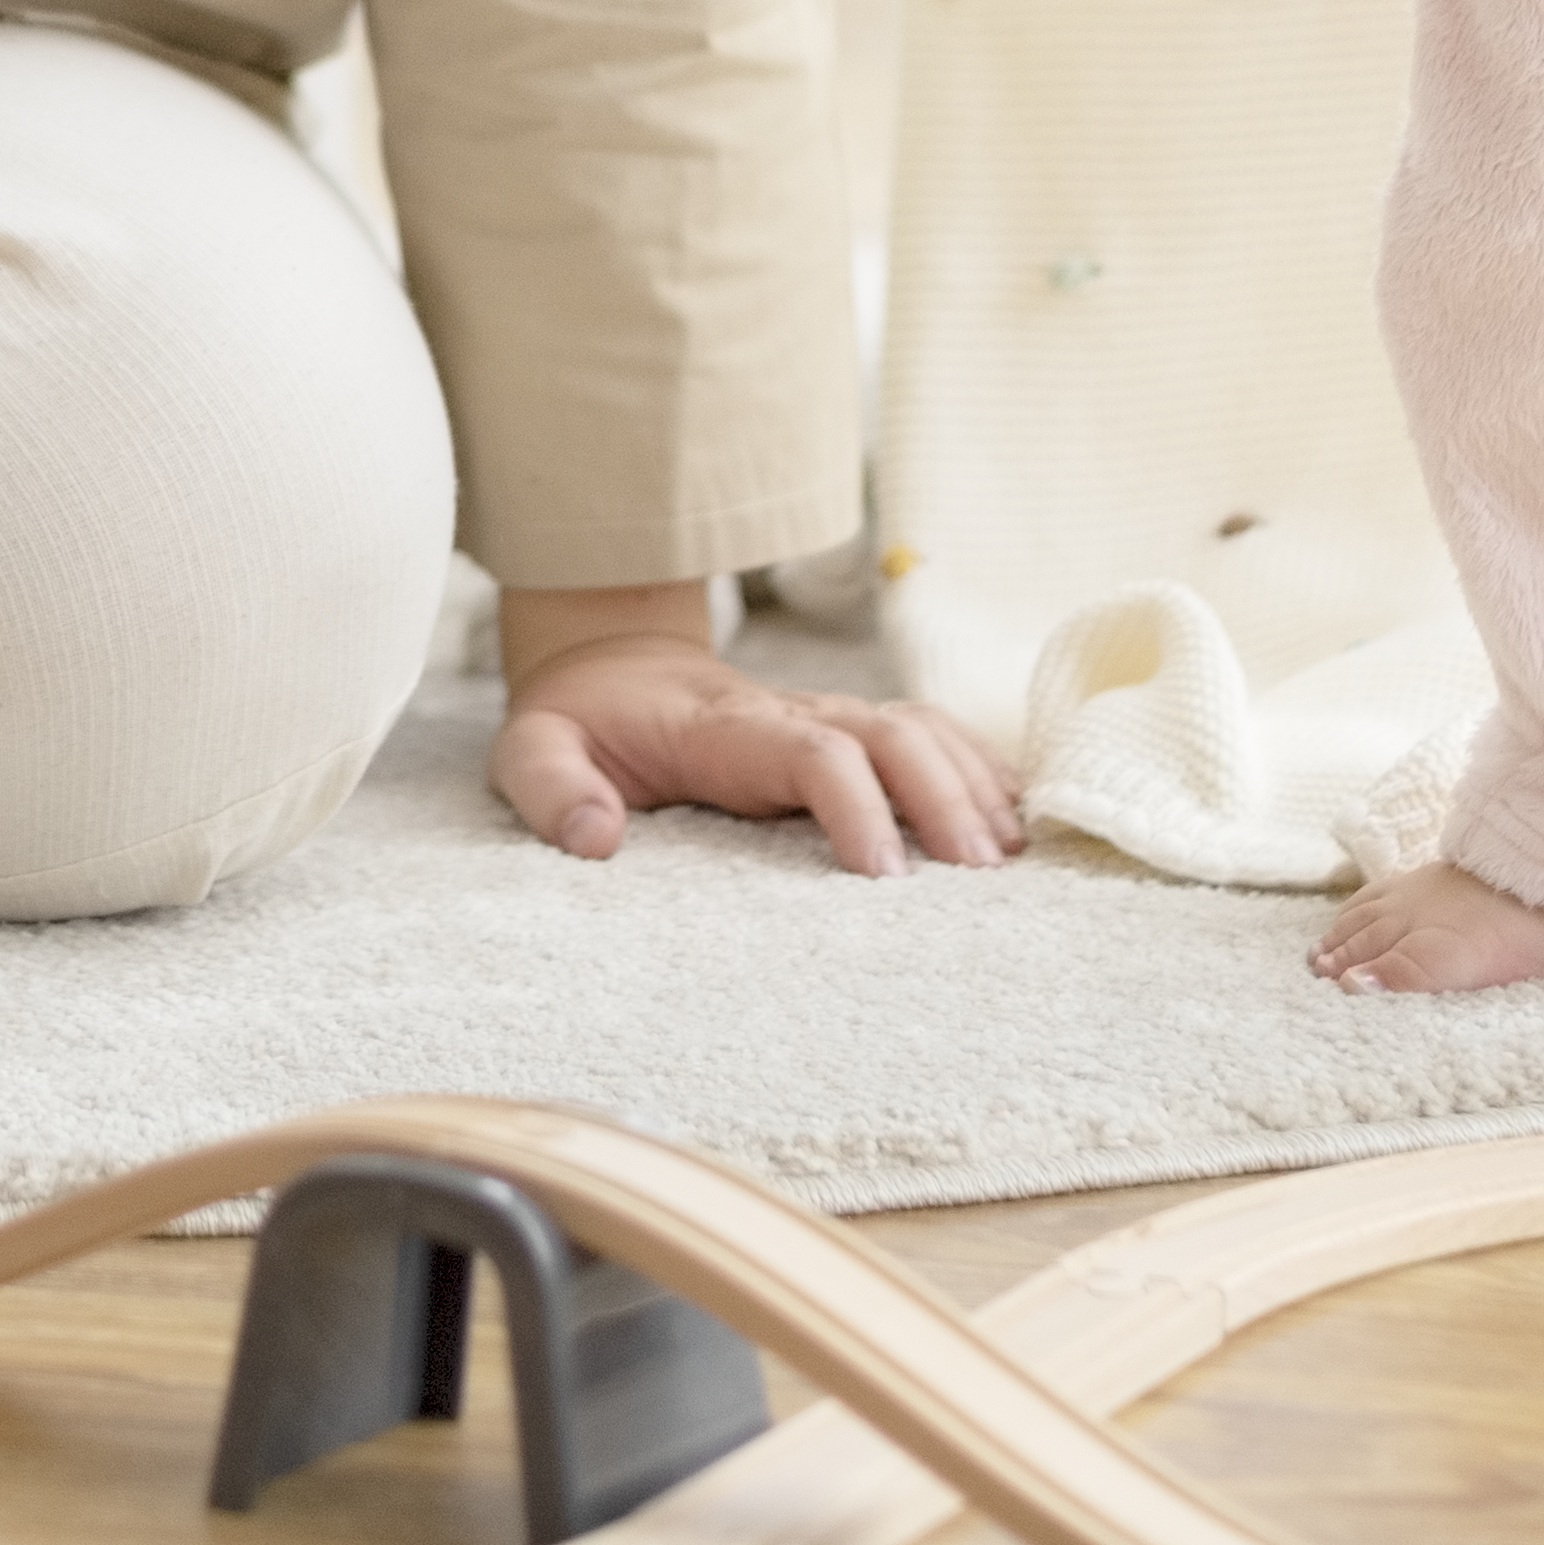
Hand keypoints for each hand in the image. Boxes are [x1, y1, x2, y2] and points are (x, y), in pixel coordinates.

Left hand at [488, 588, 1026, 872]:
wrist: (608, 666)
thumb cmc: (579, 724)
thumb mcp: (530, 752)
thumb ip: (552, 790)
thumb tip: (597, 838)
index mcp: (724, 727)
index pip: (813, 749)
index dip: (854, 803)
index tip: (882, 874)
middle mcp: (792, 714)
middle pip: (892, 734)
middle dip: (943, 796)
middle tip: (978, 878)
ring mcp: (828, 716)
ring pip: (922, 730)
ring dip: (971, 785)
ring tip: (1010, 860)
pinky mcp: (848, 731)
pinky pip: (930, 735)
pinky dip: (976, 770)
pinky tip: (1012, 822)